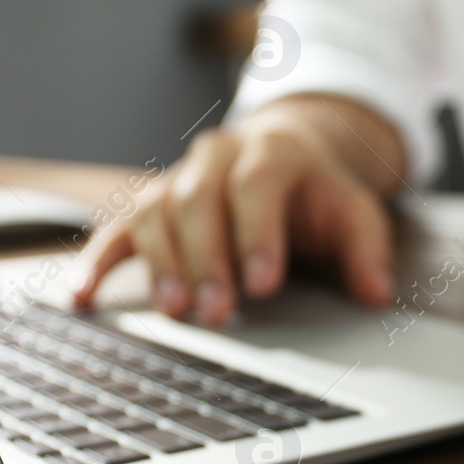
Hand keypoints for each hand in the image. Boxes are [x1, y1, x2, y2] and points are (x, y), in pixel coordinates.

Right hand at [72, 98, 397, 321]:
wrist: (286, 152)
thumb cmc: (318, 193)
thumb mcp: (355, 211)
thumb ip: (367, 249)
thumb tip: (378, 293)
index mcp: (271, 151)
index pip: (259, 186)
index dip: (258, 234)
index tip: (263, 284)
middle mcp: (217, 156)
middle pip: (200, 201)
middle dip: (207, 260)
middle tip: (216, 312)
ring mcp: (179, 177)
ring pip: (157, 211)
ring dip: (161, 263)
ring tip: (175, 311)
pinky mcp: (152, 204)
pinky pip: (118, 229)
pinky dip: (98, 262)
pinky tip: (84, 299)